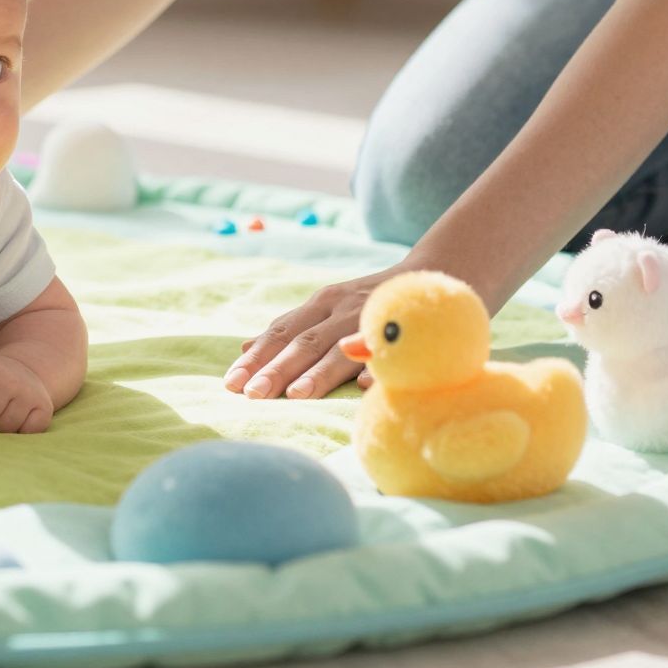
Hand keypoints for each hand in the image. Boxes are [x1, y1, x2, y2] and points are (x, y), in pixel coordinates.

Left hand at [225, 266, 408, 400]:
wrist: (436, 271)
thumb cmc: (370, 300)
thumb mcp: (327, 306)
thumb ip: (292, 326)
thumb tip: (246, 347)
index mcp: (322, 303)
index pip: (282, 332)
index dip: (256, 357)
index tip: (231, 382)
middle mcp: (343, 309)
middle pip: (305, 342)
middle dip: (277, 369)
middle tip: (252, 395)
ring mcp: (374, 320)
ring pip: (341, 350)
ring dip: (318, 373)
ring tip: (296, 395)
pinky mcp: (408, 333)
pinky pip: (391, 353)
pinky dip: (376, 369)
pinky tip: (362, 387)